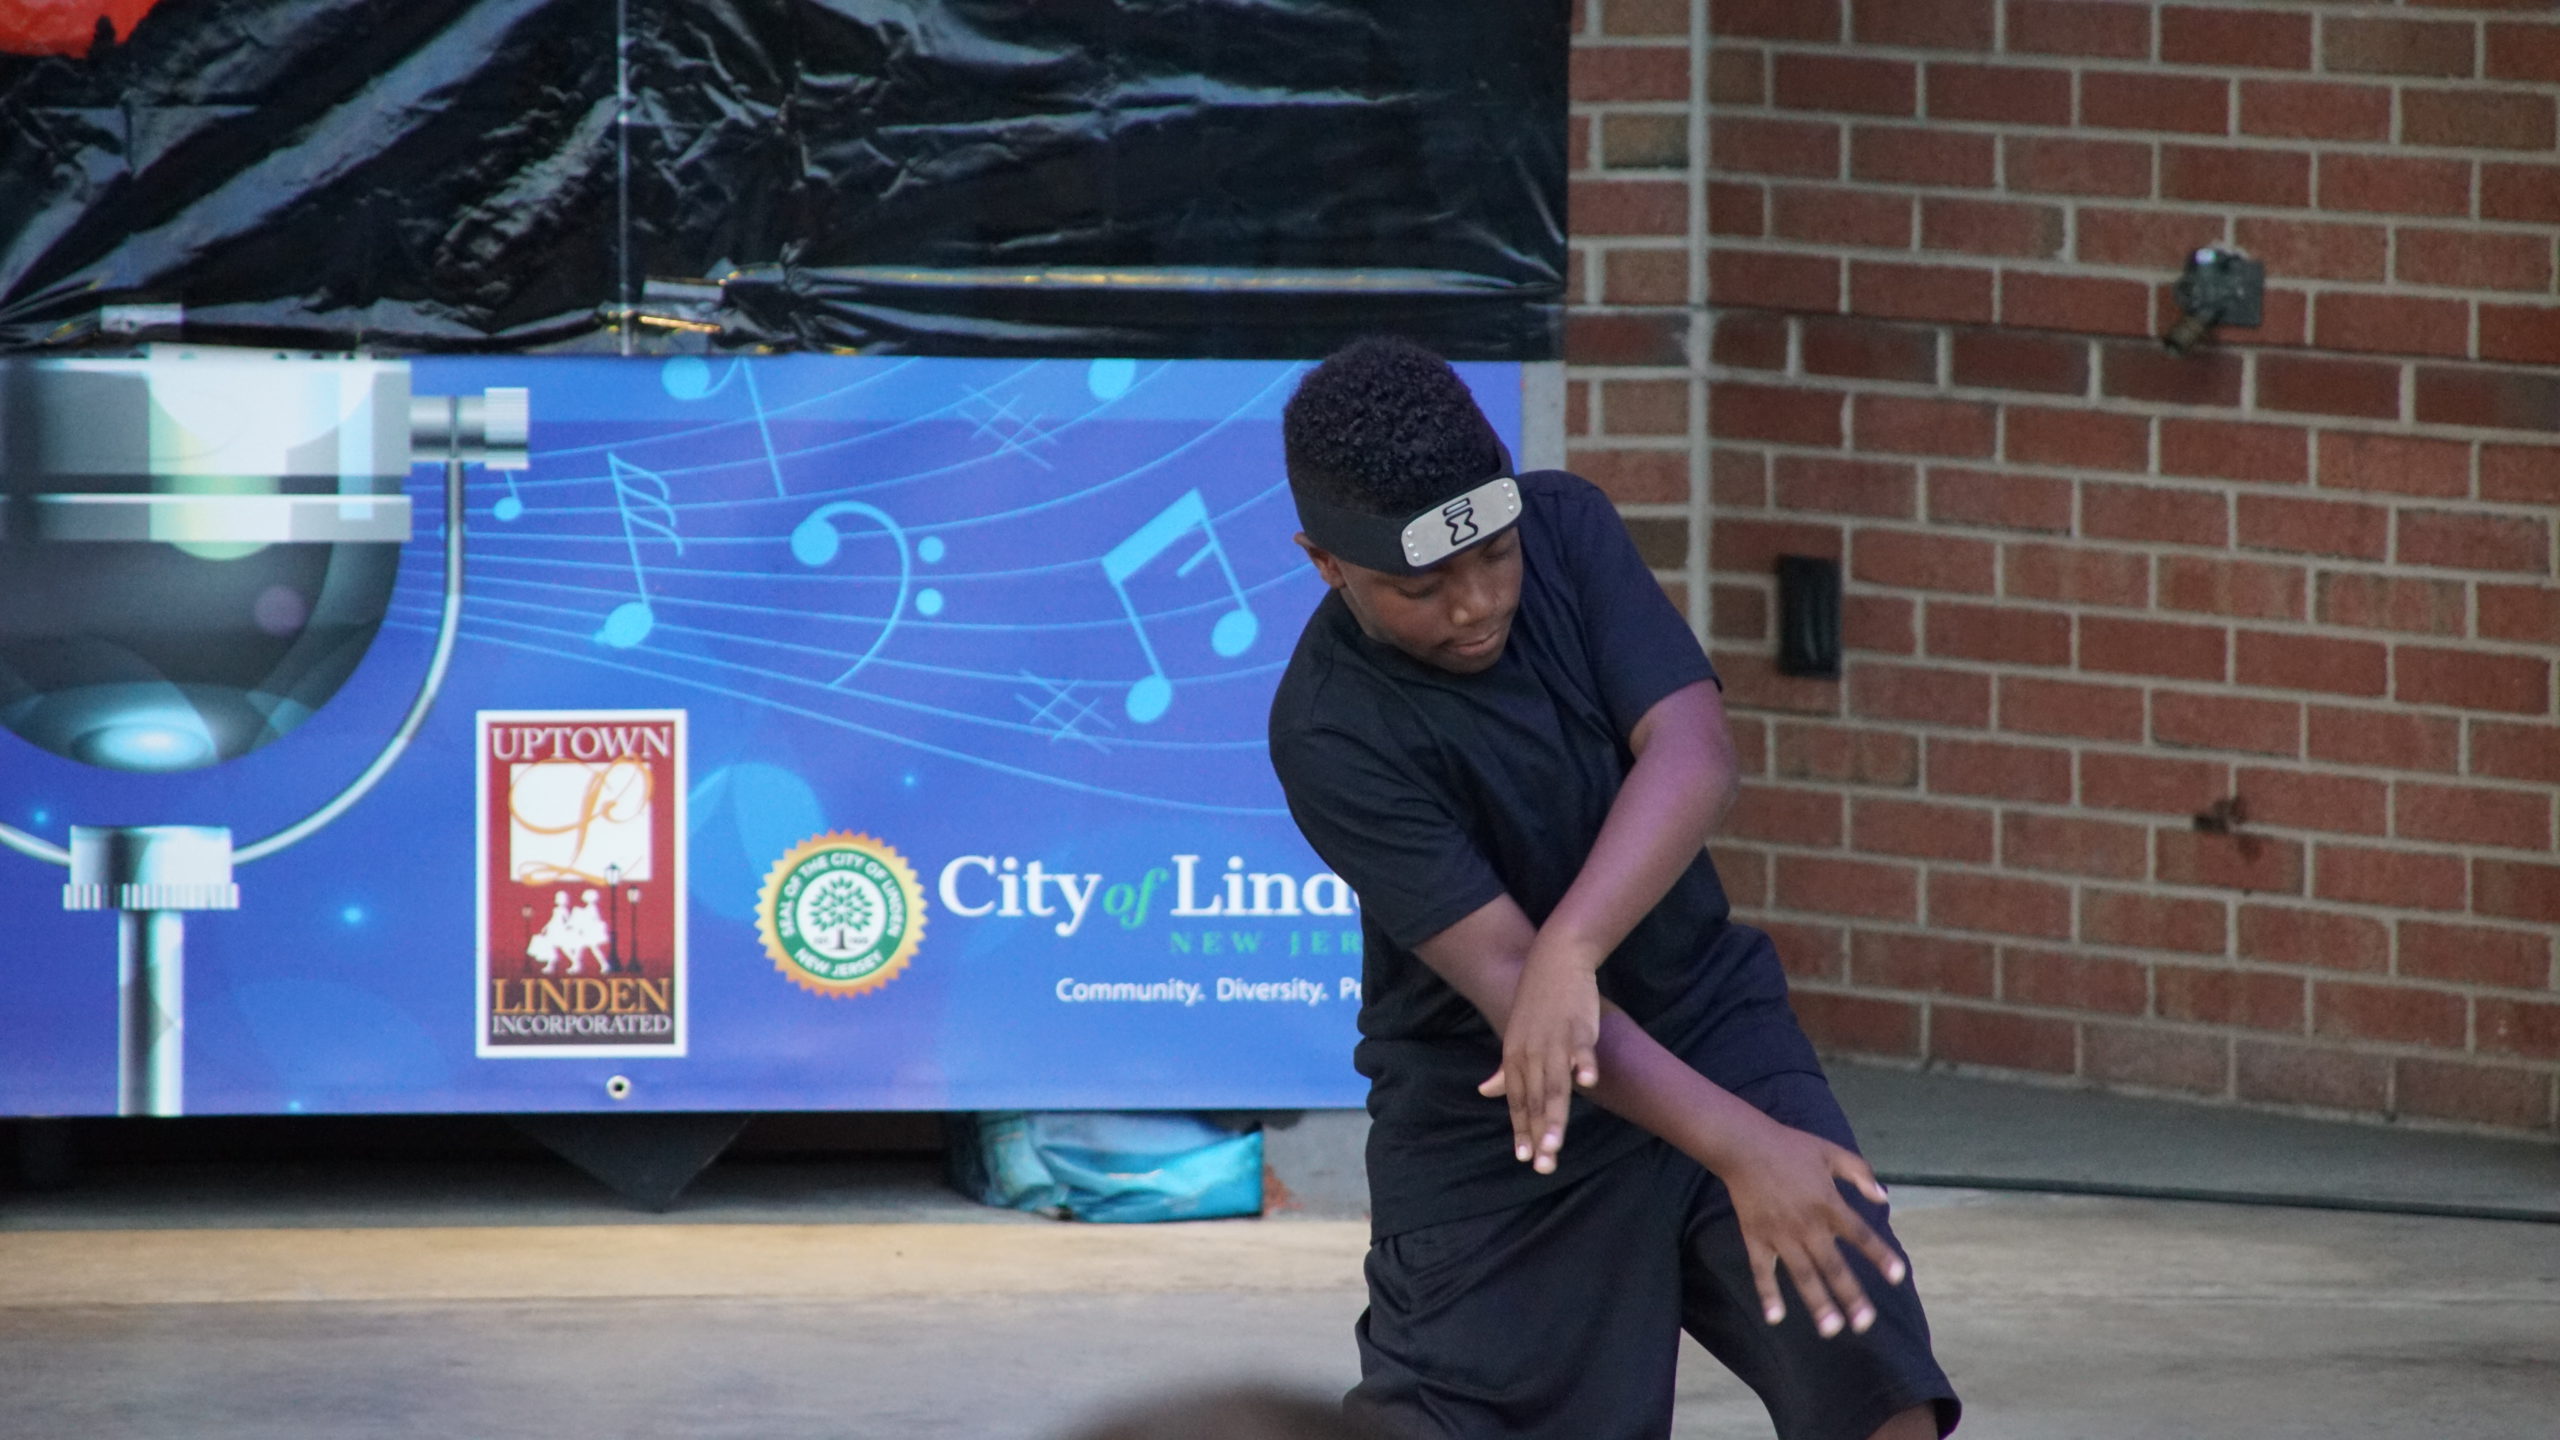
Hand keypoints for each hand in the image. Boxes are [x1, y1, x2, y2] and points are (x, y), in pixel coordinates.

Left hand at [1476, 953, 1598, 1172]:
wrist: (1554, 961)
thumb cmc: (1537, 1003)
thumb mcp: (1516, 1037)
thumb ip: (1506, 1069)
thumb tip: (1486, 1092)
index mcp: (1516, 1057)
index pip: (1518, 1101)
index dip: (1521, 1129)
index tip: (1525, 1158)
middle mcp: (1531, 1052)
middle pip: (1535, 1100)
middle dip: (1538, 1134)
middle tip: (1543, 1166)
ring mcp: (1554, 1039)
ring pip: (1554, 1083)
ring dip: (1555, 1115)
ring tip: (1555, 1144)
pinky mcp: (1578, 1025)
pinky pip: (1581, 1047)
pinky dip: (1583, 1063)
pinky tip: (1589, 1082)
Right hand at [1717, 1116, 1906, 1339]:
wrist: (1743, 1145)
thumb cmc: (1790, 1147)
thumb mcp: (1831, 1152)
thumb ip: (1860, 1172)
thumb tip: (1884, 1197)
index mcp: (1828, 1203)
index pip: (1861, 1234)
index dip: (1880, 1255)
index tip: (1898, 1277)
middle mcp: (1807, 1224)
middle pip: (1833, 1265)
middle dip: (1850, 1296)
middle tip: (1865, 1324)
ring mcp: (1780, 1234)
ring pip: (1802, 1274)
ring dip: (1817, 1303)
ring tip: (1830, 1329)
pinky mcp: (1756, 1238)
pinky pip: (1762, 1270)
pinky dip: (1767, 1293)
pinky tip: (1775, 1317)